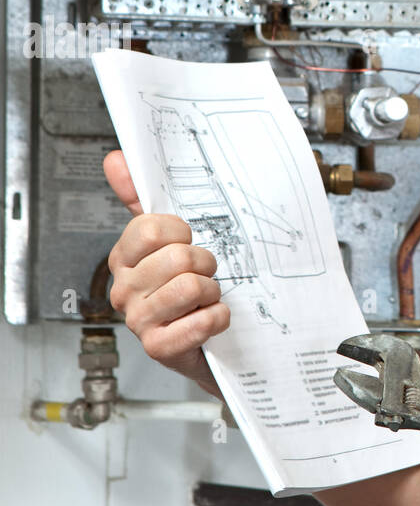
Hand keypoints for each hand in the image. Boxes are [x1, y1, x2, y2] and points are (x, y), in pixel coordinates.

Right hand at [103, 150, 228, 389]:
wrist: (203, 340)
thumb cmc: (184, 287)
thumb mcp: (166, 240)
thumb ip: (141, 199)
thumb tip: (116, 158)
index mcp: (123, 258)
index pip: (151, 228)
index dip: (182, 232)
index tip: (187, 242)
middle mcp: (124, 289)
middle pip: (178, 257)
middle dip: (205, 264)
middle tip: (205, 275)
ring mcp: (138, 320)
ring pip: (191, 287)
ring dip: (212, 292)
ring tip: (206, 298)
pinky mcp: (159, 347)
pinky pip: (200, 322)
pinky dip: (217, 318)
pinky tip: (211, 318)